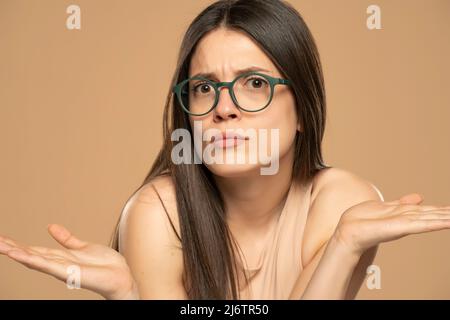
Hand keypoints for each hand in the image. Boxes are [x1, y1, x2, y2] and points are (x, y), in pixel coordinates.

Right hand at [0, 224, 137, 299]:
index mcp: (60, 257)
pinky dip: (33, 259)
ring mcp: (62, 269)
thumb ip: (66, 239)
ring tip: (0, 246)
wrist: (120, 276)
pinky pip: (48, 265)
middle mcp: (58, 264)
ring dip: (17, 253)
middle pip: (30, 254)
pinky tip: (20, 255)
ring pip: (35, 259)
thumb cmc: (105, 265)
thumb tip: (50, 226)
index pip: (35, 249)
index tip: (3, 238)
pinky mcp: (69, 272)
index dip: (18, 244)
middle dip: (12, 248)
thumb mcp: (83, 246)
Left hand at [333, 193, 449, 256]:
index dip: (444, 210)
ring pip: (431, 219)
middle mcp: (407, 219)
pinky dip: (435, 223)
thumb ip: (402, 203)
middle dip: (448, 215)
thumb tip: (419, 197)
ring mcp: (404, 224)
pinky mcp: (399, 228)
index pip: (429, 211)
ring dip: (446, 219)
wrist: (347, 232)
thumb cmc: (363, 221)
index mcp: (405, 214)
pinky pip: (420, 224)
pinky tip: (447, 222)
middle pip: (433, 215)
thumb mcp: (385, 207)